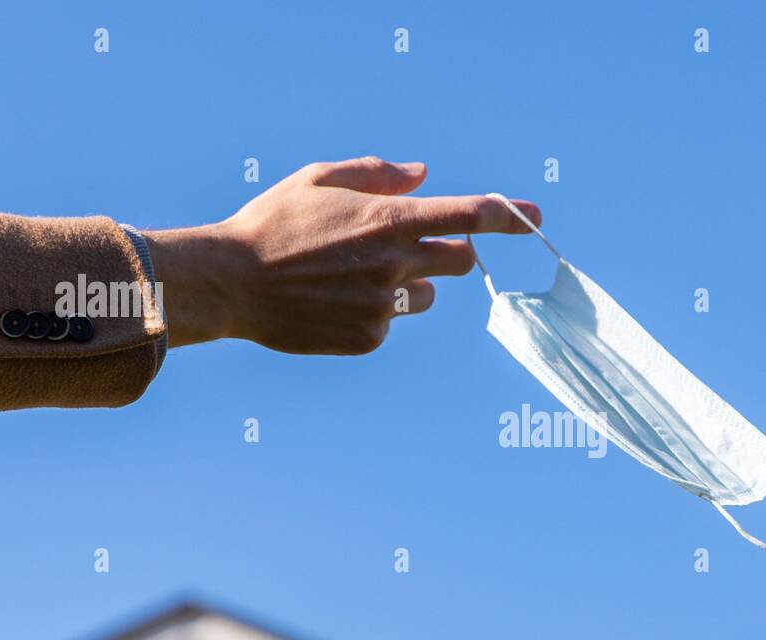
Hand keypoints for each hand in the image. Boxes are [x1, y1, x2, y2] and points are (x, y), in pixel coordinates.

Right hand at [146, 157, 540, 353]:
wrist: (231, 283)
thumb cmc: (273, 222)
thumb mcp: (319, 178)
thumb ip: (378, 174)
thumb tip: (424, 176)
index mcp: (389, 219)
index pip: (468, 215)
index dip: (508, 215)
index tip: (534, 216)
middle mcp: (396, 264)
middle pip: (459, 260)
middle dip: (450, 251)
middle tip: (413, 245)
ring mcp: (385, 306)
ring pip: (424, 295)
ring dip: (407, 284)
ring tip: (350, 276)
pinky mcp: (369, 338)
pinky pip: (391, 323)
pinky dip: (374, 312)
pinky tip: (332, 301)